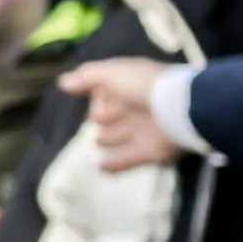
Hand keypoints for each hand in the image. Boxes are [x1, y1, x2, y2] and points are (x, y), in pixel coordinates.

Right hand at [61, 57, 187, 172]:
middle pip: (118, 113)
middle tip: (93, 119)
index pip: (113, 90)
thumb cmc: (144, 85)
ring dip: (111, 138)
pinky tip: (101, 168)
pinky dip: (116, 164)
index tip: (90, 95)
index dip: (101, 92)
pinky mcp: (150, 150)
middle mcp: (139, 107)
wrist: (179, 107)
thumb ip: (87, 77)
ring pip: (123, 135)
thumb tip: (63, 82)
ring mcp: (146, 129)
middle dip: (106, 116)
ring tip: (98, 140)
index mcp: (133, 86)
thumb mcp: (111, 73)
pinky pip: (129, 159)